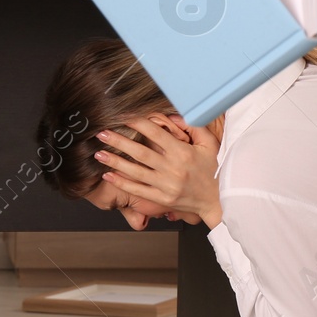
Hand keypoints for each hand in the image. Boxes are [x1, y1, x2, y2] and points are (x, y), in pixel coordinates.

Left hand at [94, 115, 222, 227]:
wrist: (218, 200)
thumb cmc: (214, 169)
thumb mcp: (209, 144)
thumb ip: (193, 127)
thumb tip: (173, 116)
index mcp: (182, 153)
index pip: (156, 134)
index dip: (138, 123)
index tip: (123, 116)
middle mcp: (172, 169)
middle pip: (140, 152)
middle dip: (119, 141)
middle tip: (102, 133)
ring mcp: (166, 186)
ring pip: (135, 172)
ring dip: (115, 162)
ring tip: (98, 153)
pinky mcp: (162, 199)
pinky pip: (138, 190)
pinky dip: (122, 183)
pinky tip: (108, 175)